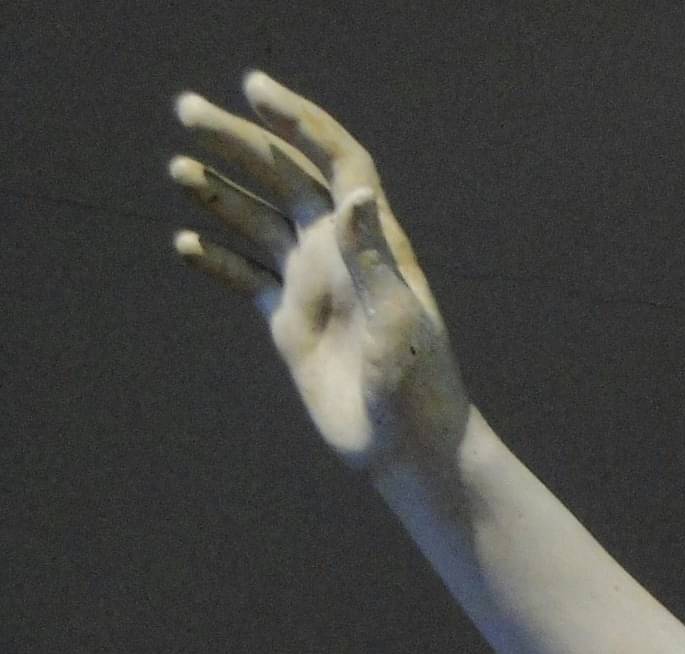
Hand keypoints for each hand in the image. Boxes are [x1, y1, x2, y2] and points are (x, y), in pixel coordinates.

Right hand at [167, 72, 466, 471]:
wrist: (408, 446)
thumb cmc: (418, 386)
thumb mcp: (397, 319)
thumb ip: (372, 257)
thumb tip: (353, 194)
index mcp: (372, 241)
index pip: (338, 159)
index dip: (300, 120)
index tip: (253, 87)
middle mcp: (339, 253)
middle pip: (285, 176)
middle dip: (238, 140)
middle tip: (185, 109)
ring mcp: (313, 285)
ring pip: (257, 221)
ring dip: (218, 192)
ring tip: (177, 168)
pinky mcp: (290, 322)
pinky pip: (245, 277)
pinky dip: (215, 259)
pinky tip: (184, 244)